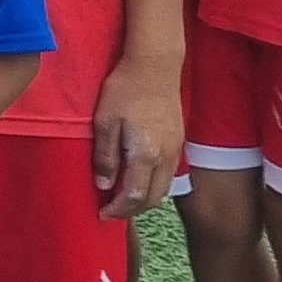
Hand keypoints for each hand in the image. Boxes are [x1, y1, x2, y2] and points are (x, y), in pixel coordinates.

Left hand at [91, 57, 179, 218]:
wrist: (155, 66)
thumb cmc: (125, 90)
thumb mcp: (104, 122)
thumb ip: (105, 157)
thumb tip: (103, 186)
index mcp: (145, 154)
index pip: (133, 196)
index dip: (117, 210)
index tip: (102, 214)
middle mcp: (165, 157)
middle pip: (152, 198)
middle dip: (131, 209)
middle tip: (111, 209)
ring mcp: (176, 150)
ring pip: (163, 188)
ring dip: (144, 199)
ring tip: (123, 197)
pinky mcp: (179, 141)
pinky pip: (169, 174)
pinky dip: (154, 185)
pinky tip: (138, 178)